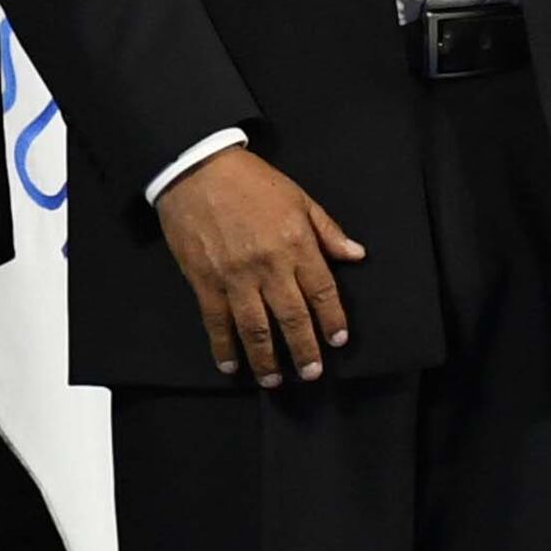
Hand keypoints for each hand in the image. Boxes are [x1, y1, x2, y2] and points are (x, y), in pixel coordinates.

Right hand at [155, 145, 364, 384]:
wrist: (195, 170)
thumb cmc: (249, 180)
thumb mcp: (298, 198)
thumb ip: (327, 231)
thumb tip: (356, 255)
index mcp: (296, 244)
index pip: (322, 292)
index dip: (332, 319)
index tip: (338, 340)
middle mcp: (268, 266)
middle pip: (292, 317)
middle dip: (304, 349)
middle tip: (312, 373)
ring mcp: (234, 276)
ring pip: (255, 328)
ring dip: (266, 358)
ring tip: (274, 380)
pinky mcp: (203, 280)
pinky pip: (216, 321)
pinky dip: (223, 345)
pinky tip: (230, 363)